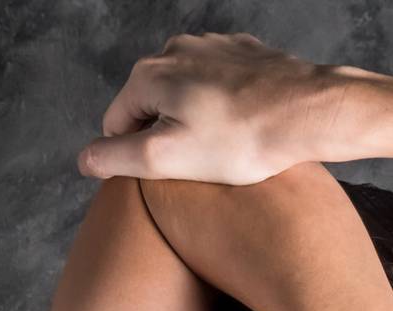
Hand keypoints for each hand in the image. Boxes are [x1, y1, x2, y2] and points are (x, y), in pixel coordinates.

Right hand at [78, 33, 329, 183]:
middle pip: (153, 106)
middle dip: (166, 137)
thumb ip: (118, 158)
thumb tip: (84, 160)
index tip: (162, 179)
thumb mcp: (166, 158)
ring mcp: (214, 48)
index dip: (132, 157)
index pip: (117, 123)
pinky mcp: (246, 55)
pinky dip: (224, 109)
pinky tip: (243, 131)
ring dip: (196, 122)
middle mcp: (177, 49)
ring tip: (222, 152)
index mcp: (150, 74)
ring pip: (188, 95)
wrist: (307, 112)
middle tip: (196, 169)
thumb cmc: (241, 139)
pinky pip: (221, 87)